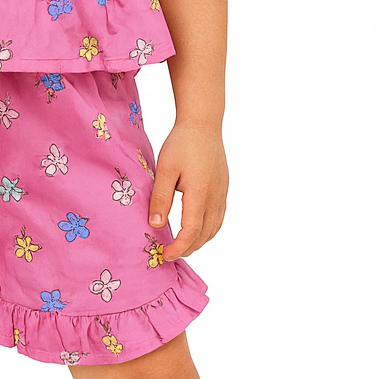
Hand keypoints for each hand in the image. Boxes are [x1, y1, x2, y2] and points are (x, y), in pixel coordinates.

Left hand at [147, 121, 227, 261]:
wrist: (203, 123)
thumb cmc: (181, 143)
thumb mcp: (165, 170)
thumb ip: (160, 198)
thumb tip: (155, 225)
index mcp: (200, 194)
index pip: (191, 232)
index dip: (179, 247)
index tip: (165, 255)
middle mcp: (215, 197)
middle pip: (205, 235)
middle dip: (188, 248)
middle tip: (170, 253)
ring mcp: (222, 193)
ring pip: (215, 228)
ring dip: (199, 241)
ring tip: (182, 245)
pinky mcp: (223, 187)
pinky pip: (219, 217)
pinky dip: (209, 229)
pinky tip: (197, 229)